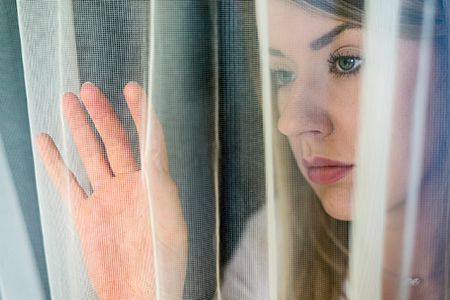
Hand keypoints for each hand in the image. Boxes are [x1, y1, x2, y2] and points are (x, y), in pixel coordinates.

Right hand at [37, 82, 186, 299]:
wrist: (140, 294)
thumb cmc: (163, 267)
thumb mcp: (169, 226)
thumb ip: (162, 192)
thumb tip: (157, 162)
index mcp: (156, 187)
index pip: (149, 141)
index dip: (141, 114)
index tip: (133, 88)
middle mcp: (132, 187)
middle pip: (116, 142)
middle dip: (103, 115)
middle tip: (89, 89)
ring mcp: (107, 199)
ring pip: (91, 155)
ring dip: (79, 129)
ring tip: (68, 101)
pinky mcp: (87, 215)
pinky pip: (67, 183)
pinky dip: (55, 163)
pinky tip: (47, 141)